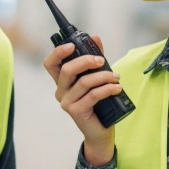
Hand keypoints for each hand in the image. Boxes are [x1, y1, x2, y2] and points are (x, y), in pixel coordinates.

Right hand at [42, 37, 119, 165]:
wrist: (101, 131)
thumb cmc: (98, 103)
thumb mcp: (97, 78)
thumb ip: (95, 59)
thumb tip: (95, 37)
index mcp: (62, 82)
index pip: (50, 64)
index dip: (58, 52)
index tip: (72, 45)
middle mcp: (61, 91)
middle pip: (67, 70)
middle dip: (86, 61)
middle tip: (102, 61)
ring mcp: (67, 102)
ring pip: (83, 82)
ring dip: (103, 76)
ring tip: (116, 77)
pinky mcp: (76, 112)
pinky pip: (93, 95)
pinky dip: (107, 89)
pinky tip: (117, 88)